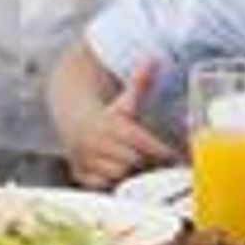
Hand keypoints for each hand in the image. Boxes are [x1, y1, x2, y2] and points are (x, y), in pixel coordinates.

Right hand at [63, 62, 177, 187]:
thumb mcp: (125, 101)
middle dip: (145, 163)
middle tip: (153, 163)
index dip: (160, 150)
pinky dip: (112, 183)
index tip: (170, 155)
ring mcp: (87, 160)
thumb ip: (141, 83)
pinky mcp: (81, 175)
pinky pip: (103, 186)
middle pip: (133, 161)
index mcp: (111, 124)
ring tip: (134, 168)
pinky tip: (118, 175)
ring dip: (130, 175)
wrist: (74, 124)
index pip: (143, 142)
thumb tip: (153, 58)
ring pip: (119, 175)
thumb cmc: (108, 116)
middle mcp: (97, 142)